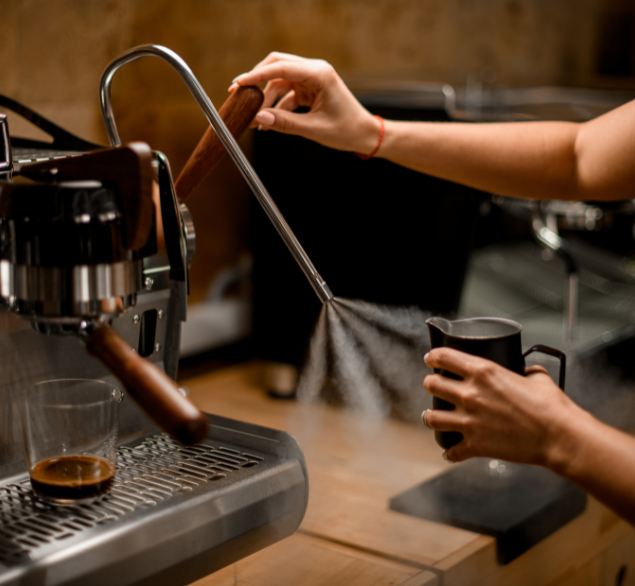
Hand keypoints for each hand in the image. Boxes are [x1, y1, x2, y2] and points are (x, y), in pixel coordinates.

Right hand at [229, 52, 380, 154]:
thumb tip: (259, 118)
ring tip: (254, 120)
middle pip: (277, 66)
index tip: (238, 84)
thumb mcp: (314, 129)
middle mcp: (315, 71)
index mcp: (319, 74)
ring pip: (279, 81)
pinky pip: (287, 93)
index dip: (256, 75)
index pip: (281, 67)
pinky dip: (276, 106)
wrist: (364, 135)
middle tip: (238, 93)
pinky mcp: (310, 90)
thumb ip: (285, 123)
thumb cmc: (346, 130)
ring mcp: (312, 79)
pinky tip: (268, 122)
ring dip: (266, 99)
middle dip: (257, 80)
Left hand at [422, 348, 580, 465]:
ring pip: (431, 416)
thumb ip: (526, 370)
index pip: (443, 357)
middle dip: (430, 384)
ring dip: (430, 415)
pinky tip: (450, 450)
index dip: (433, 357)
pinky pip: (451, 450)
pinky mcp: (474, 445)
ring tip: (431, 415)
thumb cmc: (551, 406)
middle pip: (432, 385)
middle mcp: (470, 394)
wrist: (559, 437)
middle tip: (433, 386)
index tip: (430, 359)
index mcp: (482, 371)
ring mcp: (469, 421)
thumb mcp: (536, 377)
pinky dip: (450, 451)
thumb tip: (525, 371)